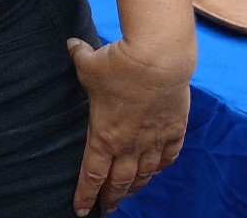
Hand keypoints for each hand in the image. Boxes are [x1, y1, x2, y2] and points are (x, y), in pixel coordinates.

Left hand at [66, 36, 191, 215]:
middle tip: (107, 208)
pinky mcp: (175, 129)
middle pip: (120, 181)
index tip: (81, 209)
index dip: (85, 194)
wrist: (158, 59)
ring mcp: (154, 139)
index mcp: (103, 136)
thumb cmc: (118, 64)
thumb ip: (79, 57)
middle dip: (112, 197)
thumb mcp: (89, 63)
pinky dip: (162, 166)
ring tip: (130, 193)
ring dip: (136, 186)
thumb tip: (72, 45)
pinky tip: (158, 169)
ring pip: (145, 173)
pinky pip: (169, 156)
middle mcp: (129, 145)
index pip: (92, 175)